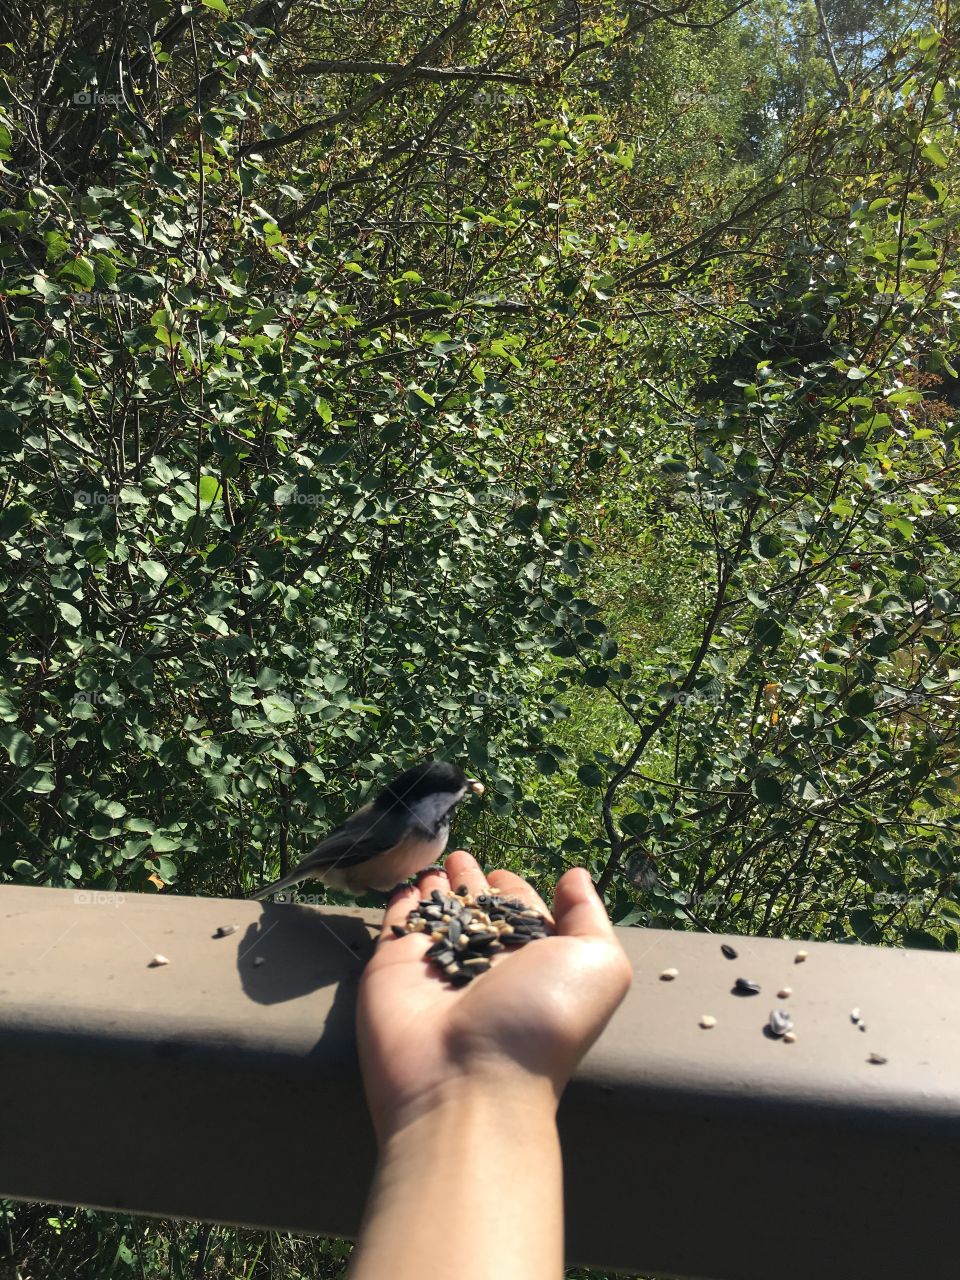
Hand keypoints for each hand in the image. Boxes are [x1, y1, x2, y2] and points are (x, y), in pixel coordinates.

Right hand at [356, 850, 632, 1141]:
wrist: (468, 1081)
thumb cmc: (541, 1020)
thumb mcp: (595, 964)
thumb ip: (587, 915)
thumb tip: (575, 875)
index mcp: (531, 959)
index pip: (521, 913)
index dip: (514, 891)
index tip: (503, 874)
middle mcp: (485, 960)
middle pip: (477, 911)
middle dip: (471, 883)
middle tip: (463, 856)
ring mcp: (437, 962)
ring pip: (437, 912)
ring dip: (436, 886)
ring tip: (434, 861)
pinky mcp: (392, 965)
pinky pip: (398, 921)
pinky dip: (400, 900)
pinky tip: (406, 880)